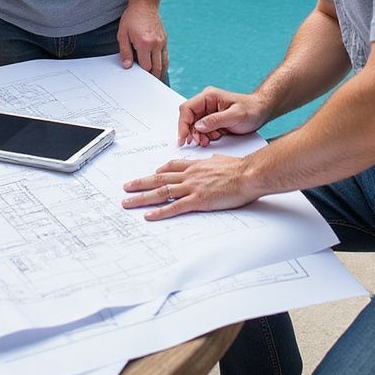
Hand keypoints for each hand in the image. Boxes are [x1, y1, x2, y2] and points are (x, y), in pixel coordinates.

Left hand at [118, 0, 167, 79]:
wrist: (145, 4)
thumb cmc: (132, 18)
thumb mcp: (123, 33)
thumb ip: (125, 51)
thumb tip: (127, 66)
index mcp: (145, 43)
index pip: (146, 66)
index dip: (142, 73)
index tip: (138, 78)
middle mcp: (156, 44)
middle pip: (157, 68)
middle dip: (152, 77)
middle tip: (147, 85)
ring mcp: (162, 42)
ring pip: (164, 64)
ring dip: (159, 73)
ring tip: (154, 80)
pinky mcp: (165, 40)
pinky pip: (166, 57)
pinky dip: (163, 65)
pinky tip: (159, 69)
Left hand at [122, 155, 260, 219]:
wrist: (247, 174)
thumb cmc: (238, 168)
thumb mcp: (220, 159)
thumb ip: (211, 162)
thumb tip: (210, 161)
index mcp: (195, 165)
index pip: (172, 167)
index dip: (159, 171)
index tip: (151, 174)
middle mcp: (189, 175)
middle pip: (159, 179)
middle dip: (140, 183)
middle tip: (126, 187)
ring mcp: (192, 187)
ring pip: (161, 192)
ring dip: (142, 197)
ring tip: (128, 202)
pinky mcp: (198, 200)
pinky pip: (174, 207)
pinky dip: (160, 212)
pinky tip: (149, 215)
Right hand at [178, 87, 269, 146]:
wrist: (261, 112)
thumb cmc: (251, 110)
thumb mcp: (235, 115)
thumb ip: (216, 120)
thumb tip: (198, 126)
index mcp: (208, 96)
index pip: (187, 108)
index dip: (183, 124)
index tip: (183, 137)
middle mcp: (206, 103)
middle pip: (188, 118)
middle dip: (191, 132)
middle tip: (196, 142)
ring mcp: (208, 112)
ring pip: (194, 126)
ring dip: (198, 136)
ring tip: (206, 141)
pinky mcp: (212, 121)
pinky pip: (202, 130)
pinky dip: (205, 137)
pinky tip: (213, 139)